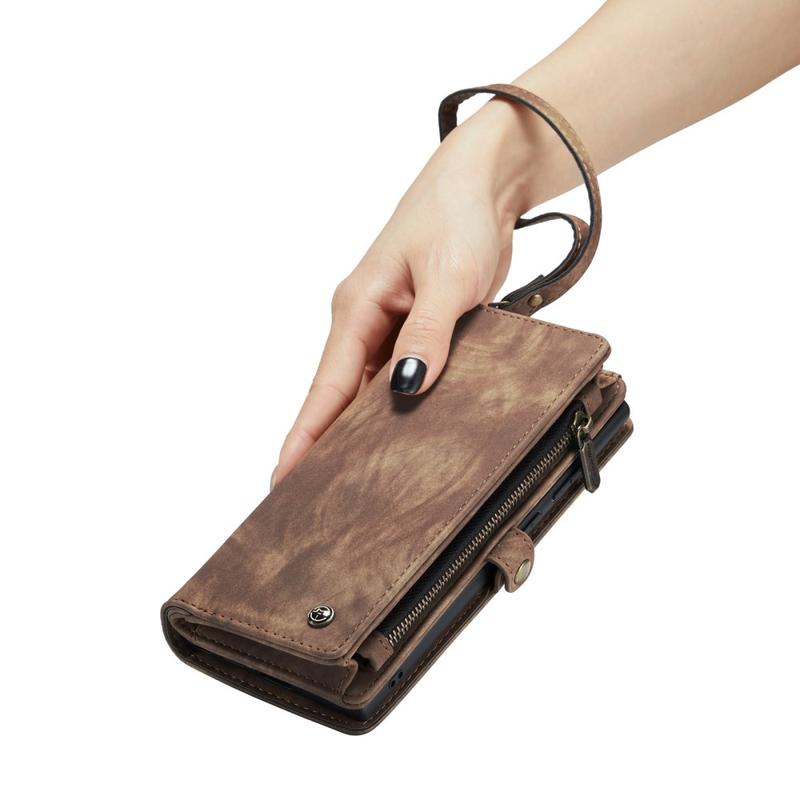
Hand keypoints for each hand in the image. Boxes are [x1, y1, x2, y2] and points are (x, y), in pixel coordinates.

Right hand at [272, 99, 539, 487]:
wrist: (482, 185)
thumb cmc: (455, 217)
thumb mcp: (447, 278)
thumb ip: (426, 333)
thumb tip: (406, 388)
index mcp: (356, 309)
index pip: (324, 386)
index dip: (304, 435)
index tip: (283, 477)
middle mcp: (365, 322)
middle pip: (338, 397)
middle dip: (324, 446)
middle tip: (314, 499)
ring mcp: (389, 327)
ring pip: (368, 391)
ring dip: (363, 431)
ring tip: (356, 482)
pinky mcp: (416, 328)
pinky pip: (400, 376)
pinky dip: (398, 406)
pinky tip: (404, 435)